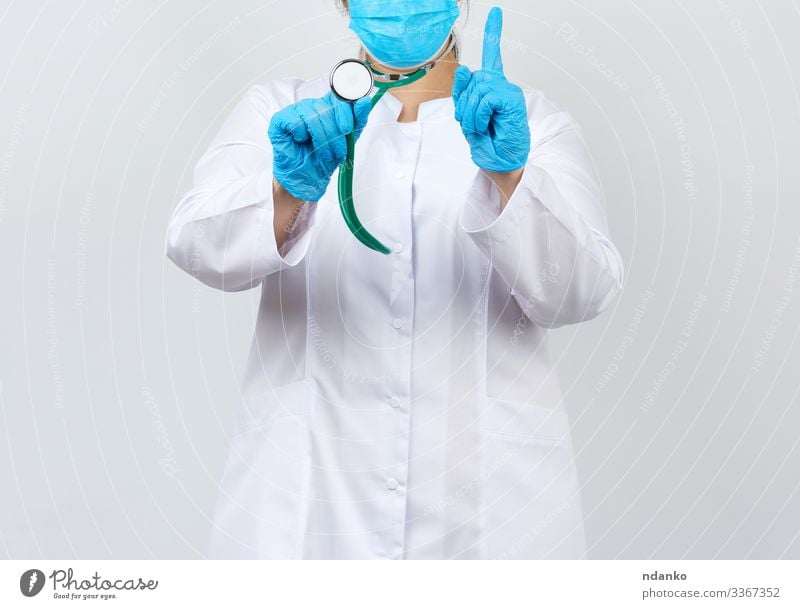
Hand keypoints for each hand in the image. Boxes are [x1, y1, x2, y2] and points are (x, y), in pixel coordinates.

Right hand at [268, 92, 371, 201]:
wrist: (309, 178)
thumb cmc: (325, 159)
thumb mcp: (348, 140)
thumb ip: (358, 120)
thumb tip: (364, 101)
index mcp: (328, 107)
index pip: (338, 97)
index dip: (345, 111)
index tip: (347, 129)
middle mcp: (312, 105)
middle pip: (327, 110)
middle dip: (335, 135)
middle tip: (337, 152)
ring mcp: (295, 110)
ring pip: (312, 117)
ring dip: (321, 140)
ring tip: (323, 154)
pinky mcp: (280, 120)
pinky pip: (295, 121)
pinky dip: (300, 135)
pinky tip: (300, 142)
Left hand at [452, 7, 530, 172]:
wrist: (501, 163)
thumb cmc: (488, 144)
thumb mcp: (467, 118)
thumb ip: (463, 94)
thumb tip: (463, 68)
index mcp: (491, 89)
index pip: (492, 56)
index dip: (493, 33)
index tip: (495, 12)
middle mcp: (501, 86)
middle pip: (471, 78)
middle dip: (463, 104)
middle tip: (471, 124)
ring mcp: (508, 92)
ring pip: (477, 87)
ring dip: (470, 112)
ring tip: (479, 127)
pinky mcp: (512, 99)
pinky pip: (485, 97)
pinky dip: (479, 114)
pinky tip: (485, 125)